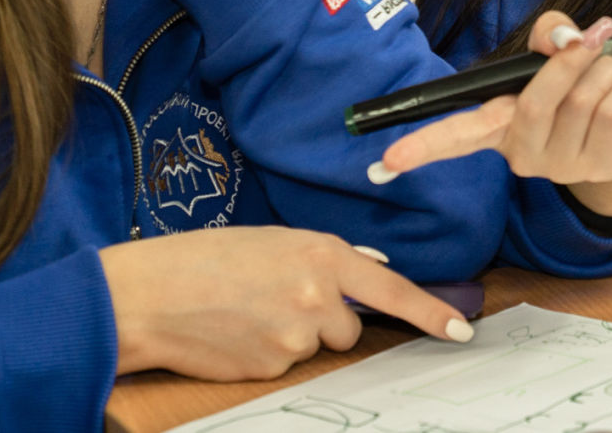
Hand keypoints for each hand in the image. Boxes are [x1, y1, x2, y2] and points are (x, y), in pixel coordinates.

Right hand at [101, 225, 470, 379]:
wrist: (151, 294)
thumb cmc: (208, 258)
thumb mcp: (276, 241)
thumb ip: (326, 259)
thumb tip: (369, 271)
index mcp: (323, 256)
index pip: (391, 290)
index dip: (429, 312)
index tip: (460, 331)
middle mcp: (318, 298)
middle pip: (349, 327)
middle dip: (324, 319)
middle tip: (276, 299)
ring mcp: (295, 338)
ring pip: (316, 347)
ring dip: (293, 335)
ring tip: (247, 312)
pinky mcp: (271, 369)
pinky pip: (284, 366)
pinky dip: (265, 352)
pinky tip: (235, 333)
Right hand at [378, 12, 611, 217]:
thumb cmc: (583, 87)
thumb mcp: (558, 52)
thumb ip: (550, 33)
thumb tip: (562, 38)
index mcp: (500, 125)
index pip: (456, 137)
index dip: (423, 145)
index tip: (388, 160)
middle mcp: (521, 152)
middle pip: (533, 103)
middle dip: (567, 61)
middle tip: (594, 36)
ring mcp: (558, 166)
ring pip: (581, 100)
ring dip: (605, 70)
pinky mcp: (597, 167)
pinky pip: (611, 110)